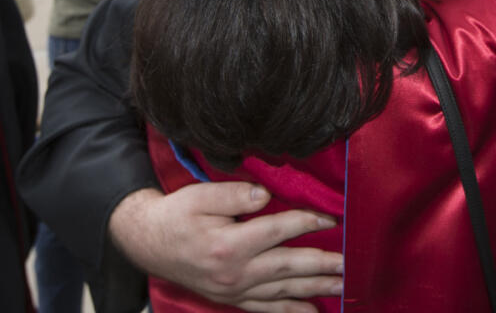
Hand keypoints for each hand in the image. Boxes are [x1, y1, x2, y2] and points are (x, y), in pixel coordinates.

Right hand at [109, 185, 342, 312]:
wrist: (146, 242)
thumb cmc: (176, 215)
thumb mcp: (200, 196)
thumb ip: (235, 195)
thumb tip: (266, 196)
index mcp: (229, 244)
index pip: (279, 231)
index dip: (307, 223)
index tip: (332, 220)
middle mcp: (235, 272)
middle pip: (288, 267)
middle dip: (322, 265)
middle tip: (349, 264)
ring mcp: (234, 290)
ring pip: (282, 290)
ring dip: (314, 288)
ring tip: (341, 286)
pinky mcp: (231, 298)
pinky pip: (266, 308)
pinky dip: (290, 311)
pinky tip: (312, 312)